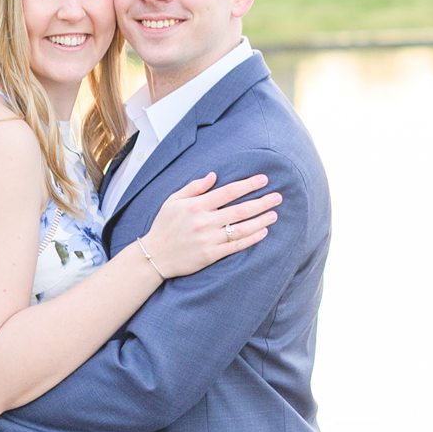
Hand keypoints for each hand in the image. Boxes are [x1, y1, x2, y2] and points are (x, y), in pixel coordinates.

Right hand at [139, 169, 282, 278]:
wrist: (154, 256)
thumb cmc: (164, 225)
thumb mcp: (173, 201)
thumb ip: (194, 187)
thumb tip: (214, 175)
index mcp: (196, 206)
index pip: (228, 192)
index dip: (248, 185)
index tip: (264, 180)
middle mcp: (204, 222)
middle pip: (240, 210)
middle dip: (262, 202)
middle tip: (278, 196)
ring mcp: (208, 239)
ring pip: (241, 228)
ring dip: (261, 220)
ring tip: (275, 214)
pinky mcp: (211, 255)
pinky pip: (235, 246)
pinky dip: (251, 239)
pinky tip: (263, 232)